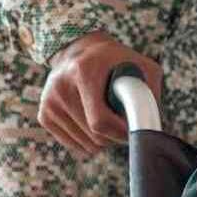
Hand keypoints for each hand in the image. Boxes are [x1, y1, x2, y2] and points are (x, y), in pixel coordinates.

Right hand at [40, 31, 162, 155]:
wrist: (79, 51)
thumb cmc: (116, 61)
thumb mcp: (142, 66)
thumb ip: (150, 92)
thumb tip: (152, 125)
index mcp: (83, 72)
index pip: (100, 121)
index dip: (121, 133)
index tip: (133, 130)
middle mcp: (60, 87)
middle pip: (94, 136)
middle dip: (115, 136)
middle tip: (124, 122)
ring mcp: (49, 102)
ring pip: (86, 144)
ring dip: (104, 139)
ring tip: (109, 118)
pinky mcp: (44, 114)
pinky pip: (74, 144)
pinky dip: (89, 140)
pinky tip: (93, 121)